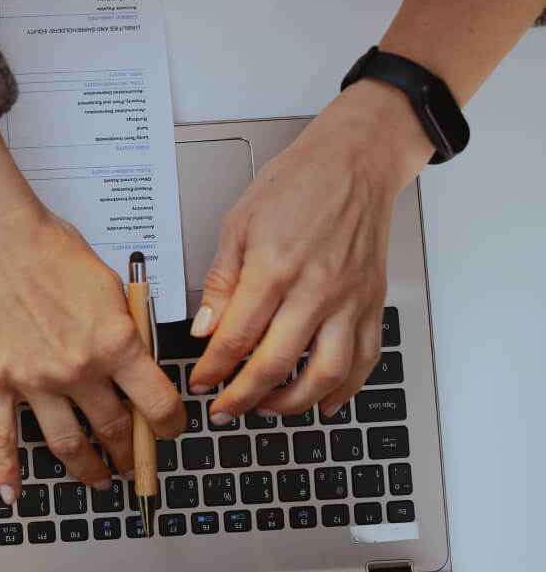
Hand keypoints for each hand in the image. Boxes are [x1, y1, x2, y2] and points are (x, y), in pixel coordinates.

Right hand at [0, 112, 184, 504]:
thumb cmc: (55, 252)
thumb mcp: (114, 288)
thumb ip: (129, 332)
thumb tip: (139, 363)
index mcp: (116, 344)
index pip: (156, 403)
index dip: (170, 426)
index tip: (170, 431)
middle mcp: (79, 370)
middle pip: (115, 429)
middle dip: (131, 452)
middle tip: (137, 462)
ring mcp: (36, 381)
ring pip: (68, 444)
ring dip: (89, 470)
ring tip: (100, 480)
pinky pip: (2, 437)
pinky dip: (7, 471)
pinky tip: (13, 494)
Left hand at [188, 80, 432, 420]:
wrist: (355, 161)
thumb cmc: (298, 183)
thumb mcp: (239, 223)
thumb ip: (222, 281)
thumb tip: (205, 328)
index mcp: (274, 266)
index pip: (235, 337)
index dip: (212, 369)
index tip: (201, 382)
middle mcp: (315, 288)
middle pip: (274, 364)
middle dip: (241, 398)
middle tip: (224, 410)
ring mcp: (348, 299)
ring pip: (324, 374)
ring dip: (291, 403)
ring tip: (266, 408)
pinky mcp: (371, 303)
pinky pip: (364, 360)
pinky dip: (345, 390)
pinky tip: (324, 401)